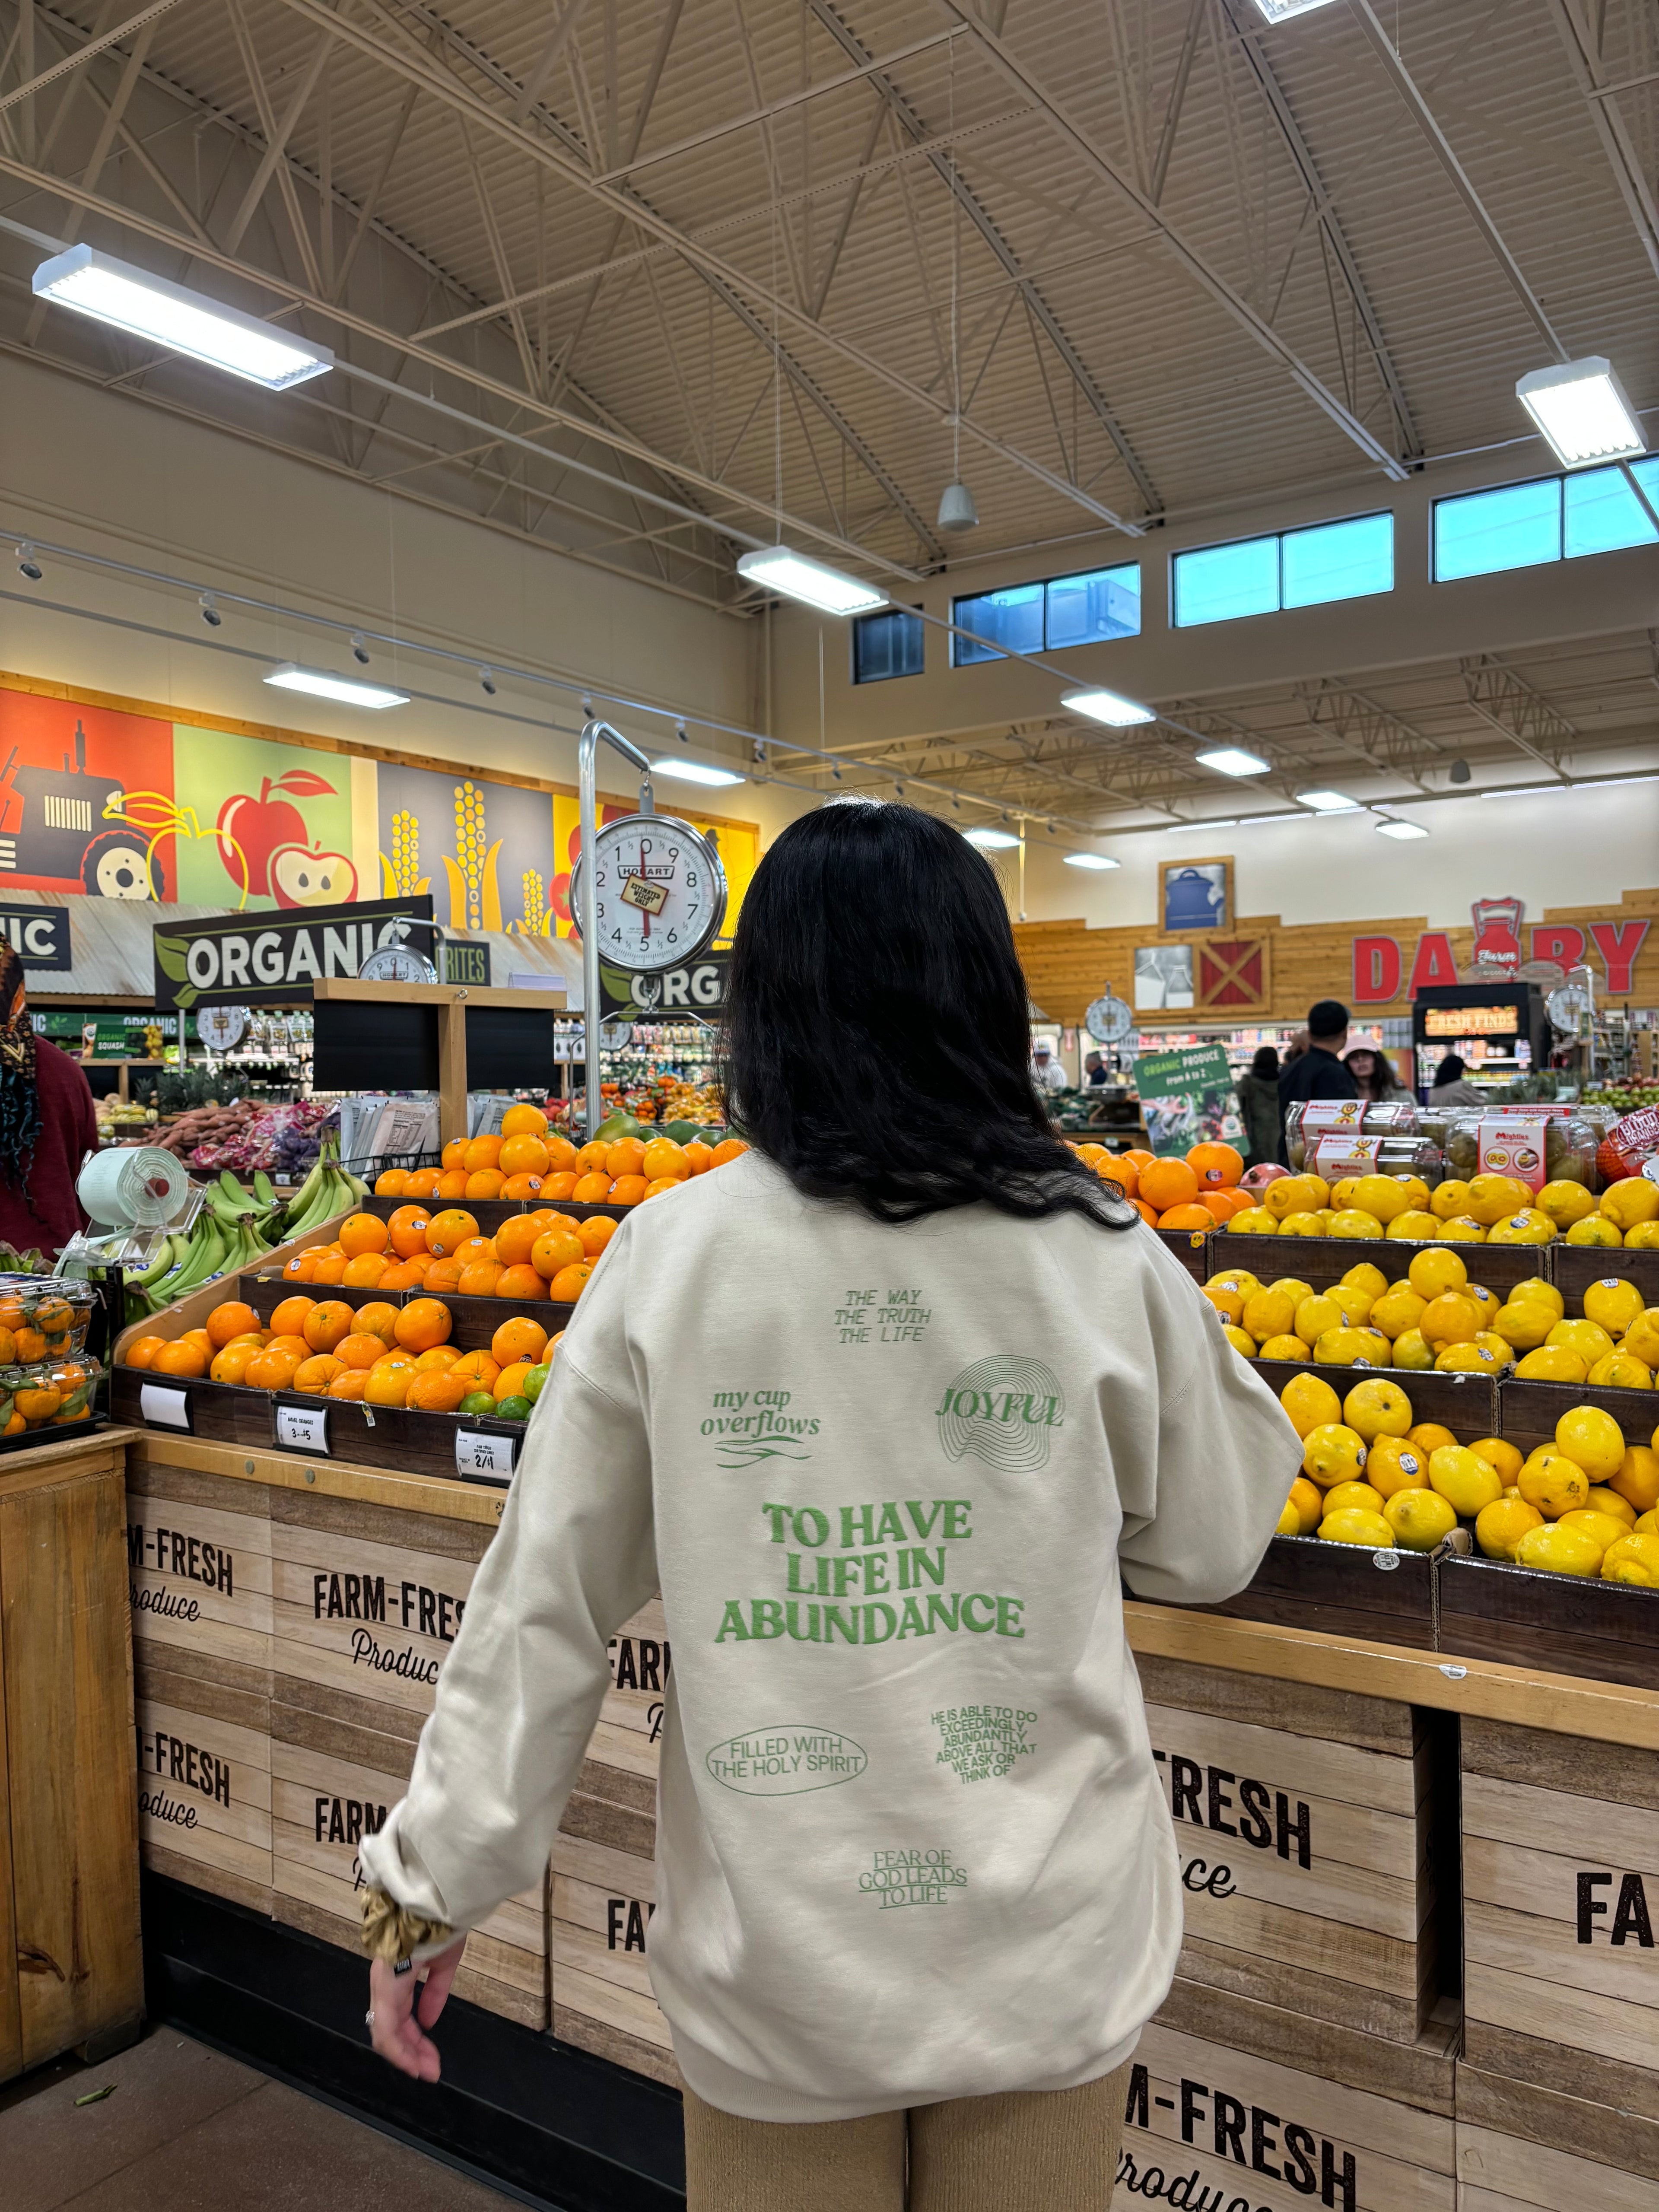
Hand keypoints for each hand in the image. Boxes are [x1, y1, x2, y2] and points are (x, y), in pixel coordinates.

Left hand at [367, 1938, 465, 2081]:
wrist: (436, 1902)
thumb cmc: (440, 1926)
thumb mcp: (443, 1963)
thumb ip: (434, 1993)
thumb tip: (428, 2022)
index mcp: (396, 1978)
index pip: (400, 2019)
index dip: (414, 2043)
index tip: (431, 2062)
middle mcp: (384, 1985)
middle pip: (390, 2031)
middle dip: (411, 2054)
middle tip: (430, 2071)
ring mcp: (382, 1986)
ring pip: (386, 2033)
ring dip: (406, 2056)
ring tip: (426, 2071)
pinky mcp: (385, 1988)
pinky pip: (387, 2027)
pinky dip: (399, 2049)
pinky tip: (414, 2062)